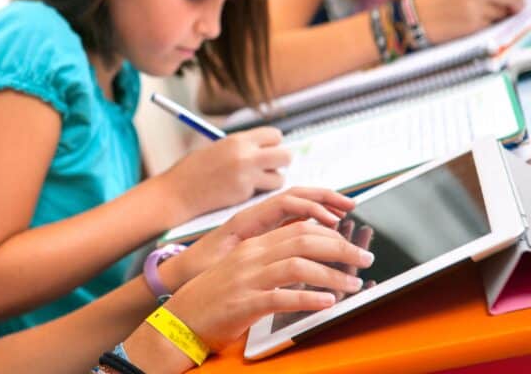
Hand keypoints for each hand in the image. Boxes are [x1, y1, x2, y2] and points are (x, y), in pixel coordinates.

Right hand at [158, 127, 290, 221]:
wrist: (178, 192)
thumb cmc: (194, 170)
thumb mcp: (219, 149)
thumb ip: (243, 147)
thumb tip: (267, 150)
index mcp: (238, 140)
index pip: (275, 135)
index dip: (273, 143)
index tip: (266, 150)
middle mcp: (246, 156)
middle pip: (286, 155)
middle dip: (281, 162)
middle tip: (269, 167)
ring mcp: (247, 177)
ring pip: (280, 178)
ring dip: (272, 180)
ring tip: (254, 182)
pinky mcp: (244, 195)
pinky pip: (263, 193)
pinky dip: (257, 193)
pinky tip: (239, 192)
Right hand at [164, 218, 374, 351]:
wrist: (180, 319)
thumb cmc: (215, 297)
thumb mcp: (243, 270)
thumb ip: (271, 260)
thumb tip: (307, 259)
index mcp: (253, 245)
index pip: (298, 227)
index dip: (330, 232)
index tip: (351, 242)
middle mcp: (251, 256)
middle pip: (304, 240)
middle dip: (341, 248)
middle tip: (364, 259)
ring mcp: (247, 279)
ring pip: (298, 265)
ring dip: (332, 274)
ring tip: (354, 284)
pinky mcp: (244, 304)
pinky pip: (282, 297)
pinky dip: (309, 299)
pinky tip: (328, 303)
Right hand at [414, 0, 524, 42]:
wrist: (415, 19)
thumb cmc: (439, 3)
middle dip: (516, 4)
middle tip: (510, 10)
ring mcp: (475, 6)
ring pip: (504, 12)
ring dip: (495, 17)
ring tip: (473, 17)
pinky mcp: (472, 23)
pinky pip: (491, 25)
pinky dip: (483, 27)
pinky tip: (466, 25)